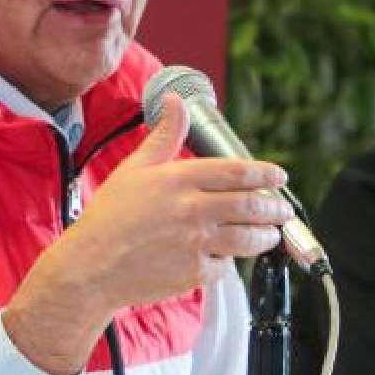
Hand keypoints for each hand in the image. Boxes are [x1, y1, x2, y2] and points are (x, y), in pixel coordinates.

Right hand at [4, 93, 294, 374]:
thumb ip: (164, 136)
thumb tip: (176, 101)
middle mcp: (193, 210)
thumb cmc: (109, 218)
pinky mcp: (194, 273)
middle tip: (283, 211)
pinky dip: (228, 262)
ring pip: (248, 239)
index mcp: (180, 179)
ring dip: (265, 236)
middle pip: (251, 206)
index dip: (264, 174)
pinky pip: (224, 267)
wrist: (91, 267)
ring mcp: (196, 243)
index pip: (237, 172)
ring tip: (271, 235)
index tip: (279, 177)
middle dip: (275, 208)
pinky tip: (225, 257)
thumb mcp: (134, 169)